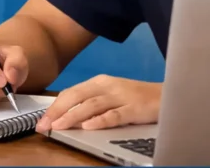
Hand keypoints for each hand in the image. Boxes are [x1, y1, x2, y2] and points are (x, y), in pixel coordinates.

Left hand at [36, 75, 160, 131]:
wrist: (168, 96)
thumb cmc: (136, 99)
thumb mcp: (111, 97)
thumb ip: (91, 103)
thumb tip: (65, 117)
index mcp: (100, 82)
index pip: (71, 92)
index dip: (54, 106)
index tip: (40, 120)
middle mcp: (108, 86)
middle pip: (77, 96)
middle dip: (58, 111)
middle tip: (43, 125)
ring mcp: (121, 96)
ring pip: (92, 105)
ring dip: (73, 116)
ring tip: (59, 126)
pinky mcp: (134, 108)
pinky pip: (115, 115)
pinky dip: (100, 120)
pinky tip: (89, 126)